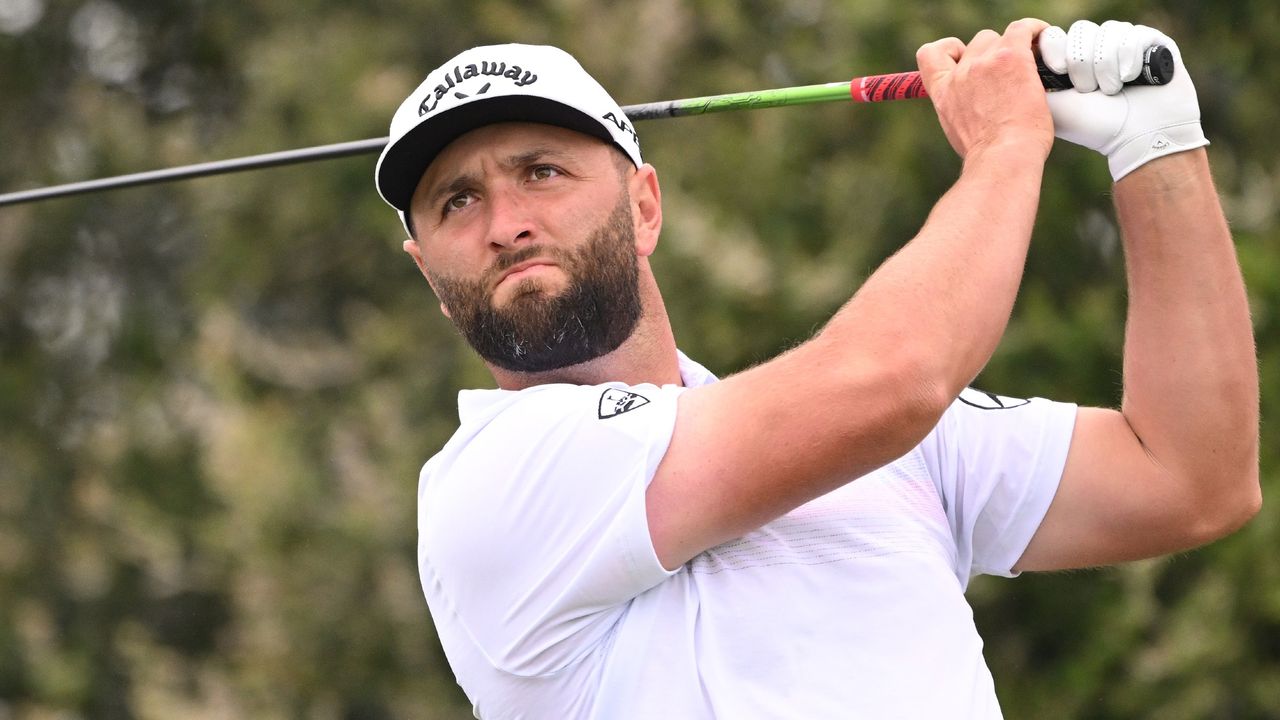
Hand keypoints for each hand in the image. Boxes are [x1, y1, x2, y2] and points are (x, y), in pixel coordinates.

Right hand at [917, 18, 1053, 159]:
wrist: (1002, 159)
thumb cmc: (989, 156)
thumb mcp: (961, 133)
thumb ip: (964, 112)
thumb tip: (978, 113)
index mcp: (943, 92)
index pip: (930, 55)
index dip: (949, 50)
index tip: (964, 57)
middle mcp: (960, 74)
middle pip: (977, 44)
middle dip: (994, 53)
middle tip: (1013, 73)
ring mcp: (985, 64)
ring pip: (1001, 37)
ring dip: (1015, 47)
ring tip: (1034, 62)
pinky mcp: (1011, 58)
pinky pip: (1022, 29)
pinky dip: (1034, 31)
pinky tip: (1045, 39)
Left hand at [1039, 20, 1208, 180]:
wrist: (1137, 139)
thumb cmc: (1093, 126)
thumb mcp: (1050, 106)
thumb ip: (1027, 82)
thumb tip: (1013, 58)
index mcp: (1071, 60)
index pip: (1055, 34)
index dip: (1054, 48)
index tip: (1057, 71)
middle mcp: (1098, 48)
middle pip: (1081, 31)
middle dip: (1082, 64)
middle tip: (1088, 91)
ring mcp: (1125, 43)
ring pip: (1108, 32)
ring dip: (1105, 65)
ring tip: (1110, 90)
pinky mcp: (1152, 42)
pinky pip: (1134, 34)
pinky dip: (1130, 60)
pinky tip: (1131, 80)